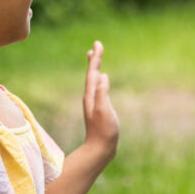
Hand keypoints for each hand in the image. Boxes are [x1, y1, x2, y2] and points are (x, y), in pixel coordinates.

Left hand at [83, 40, 118, 157]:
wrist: (99, 149)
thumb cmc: (104, 132)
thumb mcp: (104, 111)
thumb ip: (102, 94)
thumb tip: (103, 75)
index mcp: (91, 95)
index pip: (93, 72)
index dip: (95, 58)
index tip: (97, 43)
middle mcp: (90, 97)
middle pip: (91, 74)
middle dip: (94, 59)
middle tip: (96, 46)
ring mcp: (93, 103)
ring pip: (92, 81)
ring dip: (94, 68)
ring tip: (94, 59)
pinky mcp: (98, 109)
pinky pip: (97, 88)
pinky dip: (98, 80)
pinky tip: (100, 82)